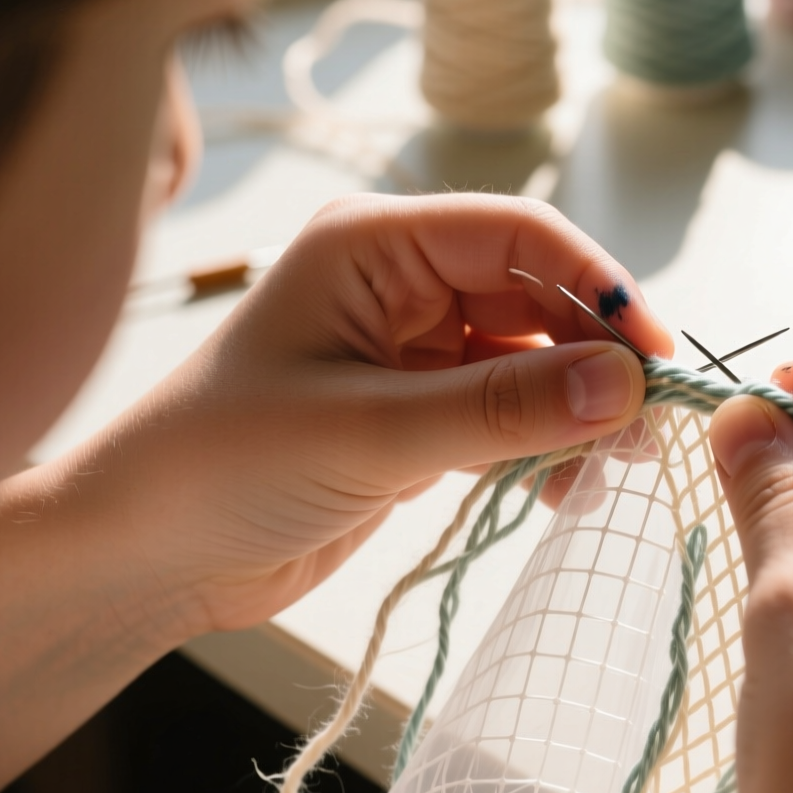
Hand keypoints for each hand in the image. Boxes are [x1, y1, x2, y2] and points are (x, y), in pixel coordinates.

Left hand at [107, 193, 675, 633]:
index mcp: (374, 246)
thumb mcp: (367, 435)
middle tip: (645, 426)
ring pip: (532, 361)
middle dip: (594, 357)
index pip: (517, 234)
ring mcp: (412, 352)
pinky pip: (509, 413)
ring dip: (576, 410)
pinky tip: (562, 490)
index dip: (595, 284)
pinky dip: (544, 447)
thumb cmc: (218, 467)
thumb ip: (500, 409)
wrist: (140, 557)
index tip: (651, 352)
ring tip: (610, 468)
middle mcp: (401, 284)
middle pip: (537, 298)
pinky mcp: (417, 413)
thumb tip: (623, 385)